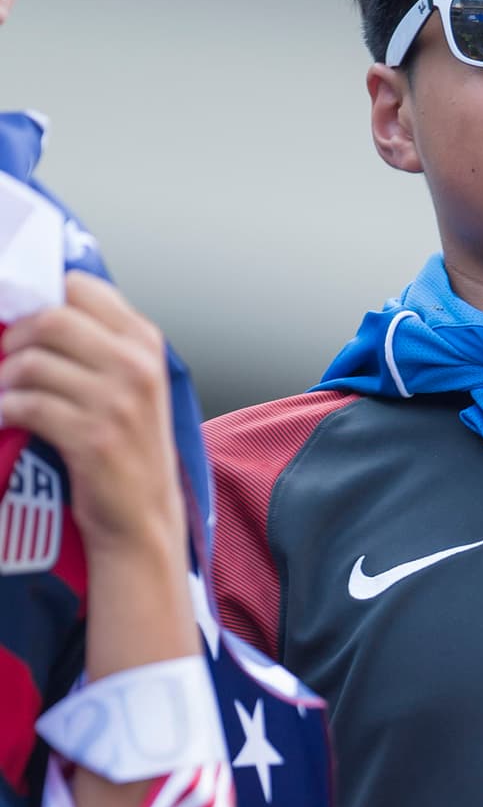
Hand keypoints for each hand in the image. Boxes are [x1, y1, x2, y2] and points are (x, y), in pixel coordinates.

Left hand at [0, 272, 184, 553]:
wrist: (142, 519)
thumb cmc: (129, 451)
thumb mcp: (133, 387)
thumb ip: (101, 344)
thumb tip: (35, 309)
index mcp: (145, 343)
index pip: (80, 287)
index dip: (39, 297)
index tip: (21, 318)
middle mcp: (137, 367)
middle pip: (51, 320)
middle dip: (13, 338)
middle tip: (6, 360)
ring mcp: (118, 404)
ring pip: (33, 363)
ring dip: (5, 379)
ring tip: (5, 394)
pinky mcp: (93, 439)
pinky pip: (28, 404)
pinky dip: (7, 410)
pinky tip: (7, 419)